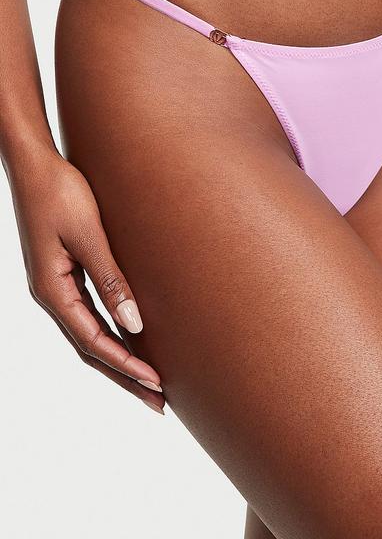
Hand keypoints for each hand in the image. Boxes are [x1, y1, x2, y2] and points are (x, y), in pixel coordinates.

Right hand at [7, 147, 164, 413]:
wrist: (36, 164)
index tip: (156, 385)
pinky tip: (132, 338)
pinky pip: (90, 313)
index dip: (126, 365)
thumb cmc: (61, 193)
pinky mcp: (65, 272)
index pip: (93, 342)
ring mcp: (57, 285)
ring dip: (120, 359)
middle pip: (91, 348)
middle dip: (125, 376)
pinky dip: (112, 333)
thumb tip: (135, 325)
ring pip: (91, 334)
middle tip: (159, 403)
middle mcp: (52, 295)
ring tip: (151, 381)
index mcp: (53, 290)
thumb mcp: (90, 235)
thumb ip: (112, 279)